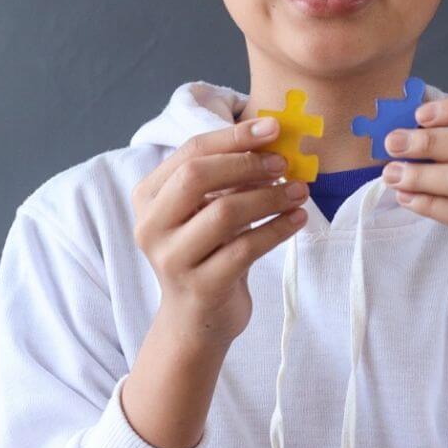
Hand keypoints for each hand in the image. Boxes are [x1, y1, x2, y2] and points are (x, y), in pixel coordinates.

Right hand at [132, 116, 309, 344]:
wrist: (197, 320)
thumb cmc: (208, 253)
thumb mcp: (207, 211)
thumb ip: (227, 177)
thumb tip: (272, 138)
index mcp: (148, 197)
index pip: (190, 152)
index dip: (234, 137)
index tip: (273, 128)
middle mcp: (151, 226)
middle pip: (197, 177)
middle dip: (247, 164)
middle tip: (285, 164)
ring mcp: (172, 259)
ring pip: (224, 212)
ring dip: (269, 197)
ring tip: (299, 191)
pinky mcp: (200, 287)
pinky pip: (245, 248)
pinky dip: (277, 229)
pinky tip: (298, 219)